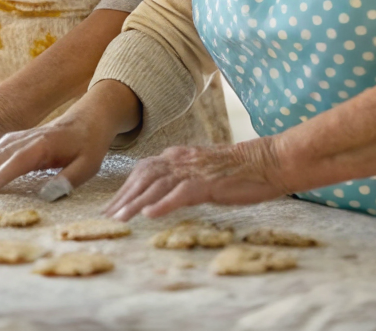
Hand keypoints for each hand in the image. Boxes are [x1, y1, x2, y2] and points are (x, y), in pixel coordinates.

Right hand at [0, 108, 115, 194]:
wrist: (90, 118)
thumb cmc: (90, 144)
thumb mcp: (88, 165)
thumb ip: (68, 180)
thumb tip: (48, 196)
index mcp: (43, 144)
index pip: (17, 161)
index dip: (0, 176)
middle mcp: (26, 139)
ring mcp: (19, 138)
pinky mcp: (17, 140)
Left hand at [104, 138, 287, 220]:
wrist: (269, 161)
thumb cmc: (240, 170)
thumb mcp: (204, 170)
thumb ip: (184, 177)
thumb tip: (165, 193)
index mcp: (180, 155)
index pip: (144, 170)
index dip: (126, 188)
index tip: (112, 206)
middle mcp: (182, 159)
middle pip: (144, 177)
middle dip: (123, 197)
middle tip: (106, 216)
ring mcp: (194, 170)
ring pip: (156, 185)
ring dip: (135, 203)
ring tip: (120, 219)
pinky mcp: (209, 183)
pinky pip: (181, 193)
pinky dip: (163, 204)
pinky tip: (150, 215)